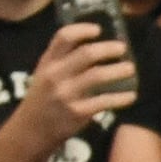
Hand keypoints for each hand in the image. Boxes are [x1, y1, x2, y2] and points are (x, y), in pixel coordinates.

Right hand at [18, 21, 139, 146]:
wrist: (30, 132)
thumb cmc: (43, 99)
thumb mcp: (44, 75)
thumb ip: (63, 60)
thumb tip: (96, 44)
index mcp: (47, 62)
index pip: (63, 37)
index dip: (83, 29)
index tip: (99, 29)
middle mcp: (55, 75)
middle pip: (86, 54)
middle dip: (109, 48)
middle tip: (122, 48)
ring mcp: (66, 94)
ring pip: (98, 75)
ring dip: (119, 70)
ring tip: (131, 69)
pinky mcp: (77, 113)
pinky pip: (105, 101)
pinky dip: (121, 98)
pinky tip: (131, 96)